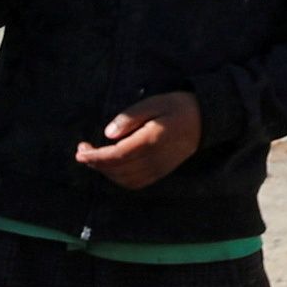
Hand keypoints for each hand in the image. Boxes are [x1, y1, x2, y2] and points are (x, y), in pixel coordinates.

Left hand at [74, 93, 205, 190]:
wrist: (205, 121)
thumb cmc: (177, 107)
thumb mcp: (154, 102)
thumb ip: (130, 117)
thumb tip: (108, 134)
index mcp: (151, 141)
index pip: (117, 155)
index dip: (95, 157)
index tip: (80, 152)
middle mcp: (154, 160)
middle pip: (117, 170)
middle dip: (96, 164)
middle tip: (82, 151)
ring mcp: (158, 169)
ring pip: (124, 179)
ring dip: (106, 172)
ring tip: (94, 158)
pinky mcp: (161, 173)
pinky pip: (136, 183)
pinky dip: (119, 179)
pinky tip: (111, 167)